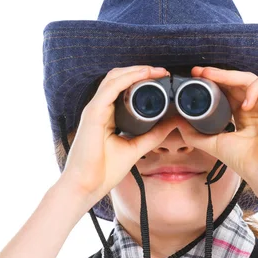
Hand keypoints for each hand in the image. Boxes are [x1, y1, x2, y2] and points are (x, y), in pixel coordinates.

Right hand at [60, 65, 180, 205]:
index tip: (162, 79)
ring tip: (156, 70)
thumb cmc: (103, 171)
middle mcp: (98, 109)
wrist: (86, 186)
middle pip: (118, 78)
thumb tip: (171, 123)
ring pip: (114, 78)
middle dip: (141, 71)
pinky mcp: (93, 114)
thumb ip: (152, 136)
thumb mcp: (135, 148)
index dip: (141, 79)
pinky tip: (142, 75)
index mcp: (106, 115)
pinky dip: (127, 79)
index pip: (121, 88)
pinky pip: (110, 88)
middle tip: (163, 72)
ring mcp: (94, 110)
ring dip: (136, 71)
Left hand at [175, 66, 257, 182]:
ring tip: (213, 79)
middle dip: (217, 75)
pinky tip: (245, 105)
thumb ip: (194, 134)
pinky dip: (253, 88)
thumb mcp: (213, 143)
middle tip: (200, 72)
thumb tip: (177, 121)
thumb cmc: (244, 160)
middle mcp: (257, 106)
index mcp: (243, 114)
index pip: (228, 91)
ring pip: (249, 78)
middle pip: (237, 82)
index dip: (213, 83)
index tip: (196, 77)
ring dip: (230, 76)